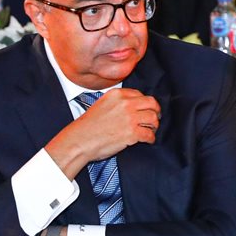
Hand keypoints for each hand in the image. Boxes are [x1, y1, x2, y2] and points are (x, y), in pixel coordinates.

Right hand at [45, 89, 160, 178]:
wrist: (80, 140)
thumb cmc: (88, 126)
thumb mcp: (102, 104)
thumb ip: (117, 102)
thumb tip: (133, 106)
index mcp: (117, 95)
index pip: (140, 94)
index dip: (145, 103)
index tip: (146, 109)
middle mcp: (125, 104)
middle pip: (151, 103)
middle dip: (155, 111)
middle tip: (155, 118)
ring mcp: (130, 118)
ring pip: (153, 118)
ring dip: (154, 125)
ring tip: (151, 130)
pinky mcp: (132, 133)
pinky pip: (150, 134)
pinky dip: (151, 138)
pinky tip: (148, 140)